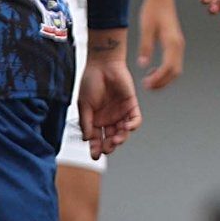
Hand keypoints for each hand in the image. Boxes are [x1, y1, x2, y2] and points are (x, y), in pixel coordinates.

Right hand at [78, 33, 141, 158]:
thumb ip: (86, 122)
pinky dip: (133, 125)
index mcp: (95, 120)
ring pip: (123, 132)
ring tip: (116, 139)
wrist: (103, 64)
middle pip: (110, 139)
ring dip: (121, 138)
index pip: (96, 139)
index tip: (95, 156)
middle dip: (109, 146)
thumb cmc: (90, 82)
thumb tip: (87, 139)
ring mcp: (120, 113)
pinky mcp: (131, 105)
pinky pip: (135, 119)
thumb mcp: (83, 105)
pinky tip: (128, 127)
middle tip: (107, 147)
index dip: (95, 148)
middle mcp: (108, 119)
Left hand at [136, 0, 185, 89]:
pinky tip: (153, 70)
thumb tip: (143, 64)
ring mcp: (179, 44)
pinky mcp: (176, 43)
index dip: (158, 79)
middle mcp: (178, 45)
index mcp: (172, 42)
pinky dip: (166, 70)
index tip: (147, 84)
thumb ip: (145, 47)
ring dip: (164, 77)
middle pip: (175, 72)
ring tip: (149, 80)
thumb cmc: (153, 9)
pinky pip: (174, 62)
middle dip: (162, 82)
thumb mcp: (146, 28)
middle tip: (148, 86)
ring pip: (176, 68)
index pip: (168, 68)